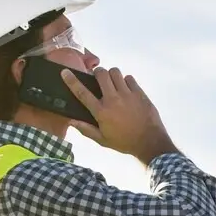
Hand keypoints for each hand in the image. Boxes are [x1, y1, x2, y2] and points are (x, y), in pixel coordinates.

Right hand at [60, 66, 177, 163]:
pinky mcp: (140, 93)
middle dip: (97, 73)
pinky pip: (130, 78)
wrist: (150, 143)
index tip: (65, 72)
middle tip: (98, 78)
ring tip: (113, 83)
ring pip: (116, 72)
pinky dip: (126, 81)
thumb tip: (71, 121)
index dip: (72, 81)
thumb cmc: (124, 142)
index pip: (82, 92)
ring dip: (112, 75)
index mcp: (101, 112)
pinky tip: (126, 89)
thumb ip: (86, 130)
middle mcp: (113, 100)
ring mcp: (127, 95)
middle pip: (101, 74)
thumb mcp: (103, 140)